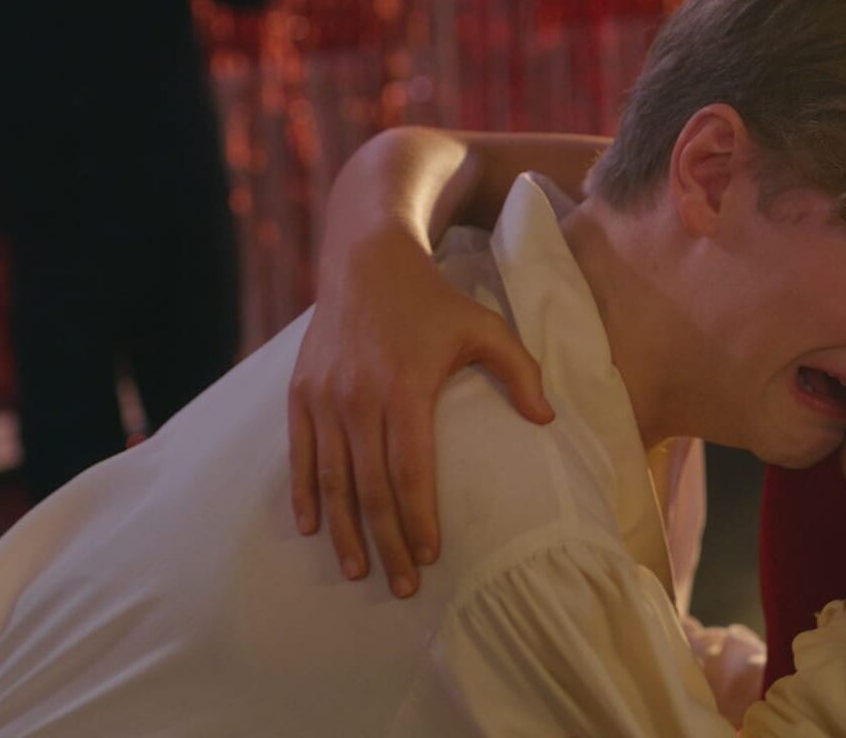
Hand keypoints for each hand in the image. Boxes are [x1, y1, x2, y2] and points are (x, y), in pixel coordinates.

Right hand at [288, 237, 552, 596]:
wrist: (366, 259)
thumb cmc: (434, 300)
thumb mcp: (486, 326)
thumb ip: (520, 372)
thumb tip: (547, 421)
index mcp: (404, 387)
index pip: (410, 470)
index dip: (419, 517)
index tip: (431, 555)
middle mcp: (358, 397)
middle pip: (371, 487)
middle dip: (386, 541)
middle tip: (402, 585)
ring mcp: (324, 397)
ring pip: (332, 479)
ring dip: (345, 530)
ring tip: (359, 571)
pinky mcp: (300, 393)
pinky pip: (299, 455)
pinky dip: (306, 494)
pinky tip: (315, 528)